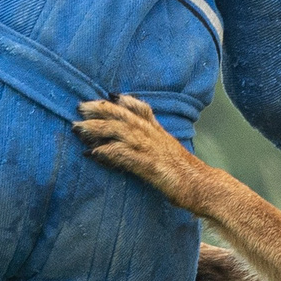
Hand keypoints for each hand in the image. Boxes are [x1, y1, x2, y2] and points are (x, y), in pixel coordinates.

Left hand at [74, 96, 201, 203]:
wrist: (201, 185)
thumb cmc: (186, 174)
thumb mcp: (169, 151)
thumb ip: (155, 143)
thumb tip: (137, 145)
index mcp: (158, 131)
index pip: (141, 109)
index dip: (125, 101)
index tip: (109, 95)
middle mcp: (153, 135)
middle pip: (123, 115)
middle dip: (100, 110)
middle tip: (80, 107)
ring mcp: (150, 148)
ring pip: (119, 131)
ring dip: (97, 128)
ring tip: (78, 129)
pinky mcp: (147, 164)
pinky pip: (123, 154)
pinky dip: (107, 152)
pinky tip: (93, 153)